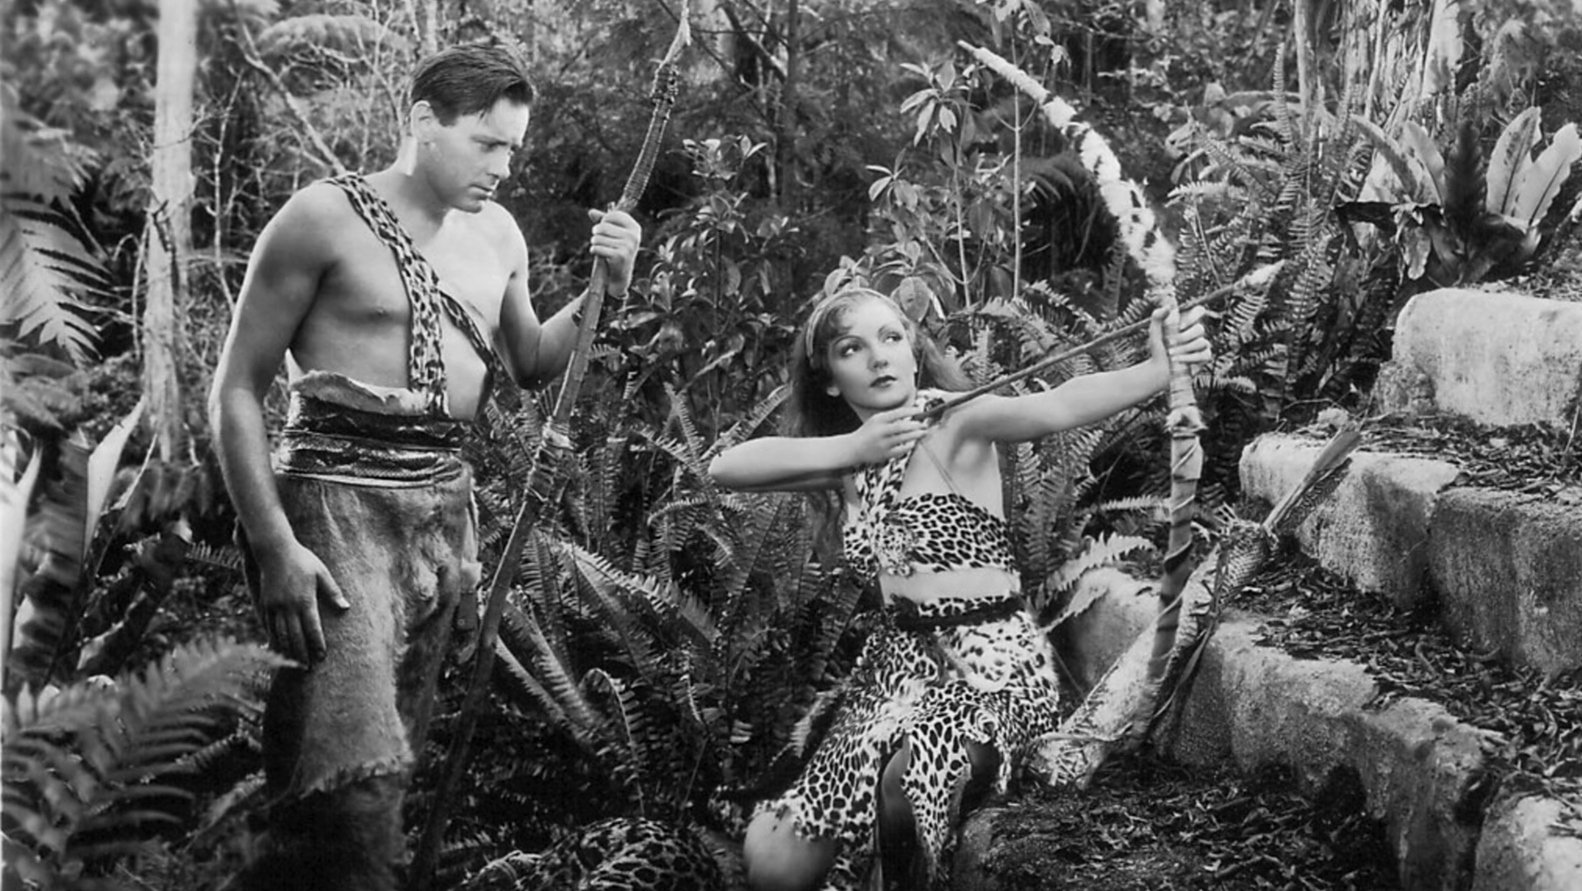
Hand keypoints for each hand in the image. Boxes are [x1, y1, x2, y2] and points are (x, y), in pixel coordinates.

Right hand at [256, 541, 349, 665]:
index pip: (313, 629)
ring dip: (287, 650)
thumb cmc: (302, 560)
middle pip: (296, 637)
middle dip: (302, 654)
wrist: (275, 550)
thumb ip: (333, 592)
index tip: (322, 657)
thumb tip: (346, 608)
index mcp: (305, 600)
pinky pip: (269, 626)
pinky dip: (273, 638)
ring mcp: (275, 606)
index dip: (317, 645)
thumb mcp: (321, 573)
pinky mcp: (265, 604)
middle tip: (308, 668)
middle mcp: (288, 607)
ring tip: (293, 663)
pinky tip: (277, 647)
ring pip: (280, 634)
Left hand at [587, 208, 641, 295]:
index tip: (605, 230)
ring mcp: (628, 247)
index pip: (613, 215)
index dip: (603, 221)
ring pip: (598, 238)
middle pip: (603, 226)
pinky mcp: (619, 257)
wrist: (620, 275)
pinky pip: (597, 248)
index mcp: (634, 228)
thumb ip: (603, 221)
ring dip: (594, 243)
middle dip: (596, 233)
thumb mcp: (613, 234)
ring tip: (599, 248)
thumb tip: (591, 212)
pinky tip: (599, 255)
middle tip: (598, 240)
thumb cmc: (615, 250)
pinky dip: (594, 251)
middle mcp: (633, 236)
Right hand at [846, 406, 928, 466]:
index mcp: (878, 420)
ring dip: (916, 435)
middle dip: (916, 425)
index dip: (911, 411)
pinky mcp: (885, 454)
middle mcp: (880, 431)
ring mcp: (883, 444)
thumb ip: (890, 417)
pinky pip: (901, 450)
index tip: (920, 411)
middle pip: (902, 426)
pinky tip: (913, 443)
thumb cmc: (867, 433)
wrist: (853, 448)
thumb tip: (910, 415)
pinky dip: (909, 445)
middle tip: (924, 424)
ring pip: (904, 438)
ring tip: (923, 432)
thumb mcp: (875, 420)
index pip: (898, 413)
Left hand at [1148, 305, 1212, 373]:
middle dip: (1183, 337)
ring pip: (1202, 342)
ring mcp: (1203, 344)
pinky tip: (1178, 360)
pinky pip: (1205, 354)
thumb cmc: (1158, 348)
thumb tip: (1168, 307)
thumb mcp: (1154, 331)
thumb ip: (1157, 316)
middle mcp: (1197, 332)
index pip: (1199, 311)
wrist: (1159, 369)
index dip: (1193, 316)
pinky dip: (1190, 358)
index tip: (1180, 326)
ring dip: (1183, 349)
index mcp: (1187, 322)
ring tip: (1171, 354)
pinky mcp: (1205, 356)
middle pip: (1200, 329)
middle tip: (1169, 343)